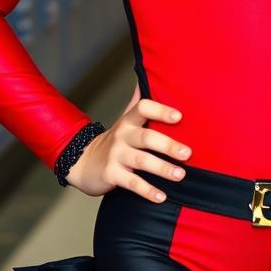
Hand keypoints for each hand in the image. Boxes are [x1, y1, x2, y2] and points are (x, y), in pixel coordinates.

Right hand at [65, 82, 191, 201]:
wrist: (82, 161)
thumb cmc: (115, 140)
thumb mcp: (125, 119)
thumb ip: (140, 102)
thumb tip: (150, 74)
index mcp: (128, 120)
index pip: (143, 108)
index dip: (160, 111)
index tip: (179, 117)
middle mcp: (122, 136)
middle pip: (146, 137)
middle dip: (168, 145)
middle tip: (188, 153)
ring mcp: (116, 156)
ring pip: (141, 161)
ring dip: (162, 168)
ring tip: (180, 175)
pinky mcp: (111, 175)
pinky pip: (131, 183)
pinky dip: (147, 190)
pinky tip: (161, 196)